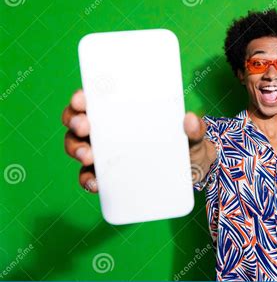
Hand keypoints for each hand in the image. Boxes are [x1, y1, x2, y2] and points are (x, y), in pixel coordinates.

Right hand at [62, 89, 215, 191]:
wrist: (192, 172)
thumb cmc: (187, 145)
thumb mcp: (193, 137)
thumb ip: (196, 129)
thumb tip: (191, 120)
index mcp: (122, 112)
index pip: (94, 100)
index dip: (81, 98)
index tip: (82, 99)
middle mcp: (108, 130)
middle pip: (79, 122)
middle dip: (75, 122)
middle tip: (85, 127)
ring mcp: (106, 153)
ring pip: (78, 147)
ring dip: (76, 150)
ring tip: (89, 156)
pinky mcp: (109, 175)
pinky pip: (89, 176)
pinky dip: (87, 179)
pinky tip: (94, 183)